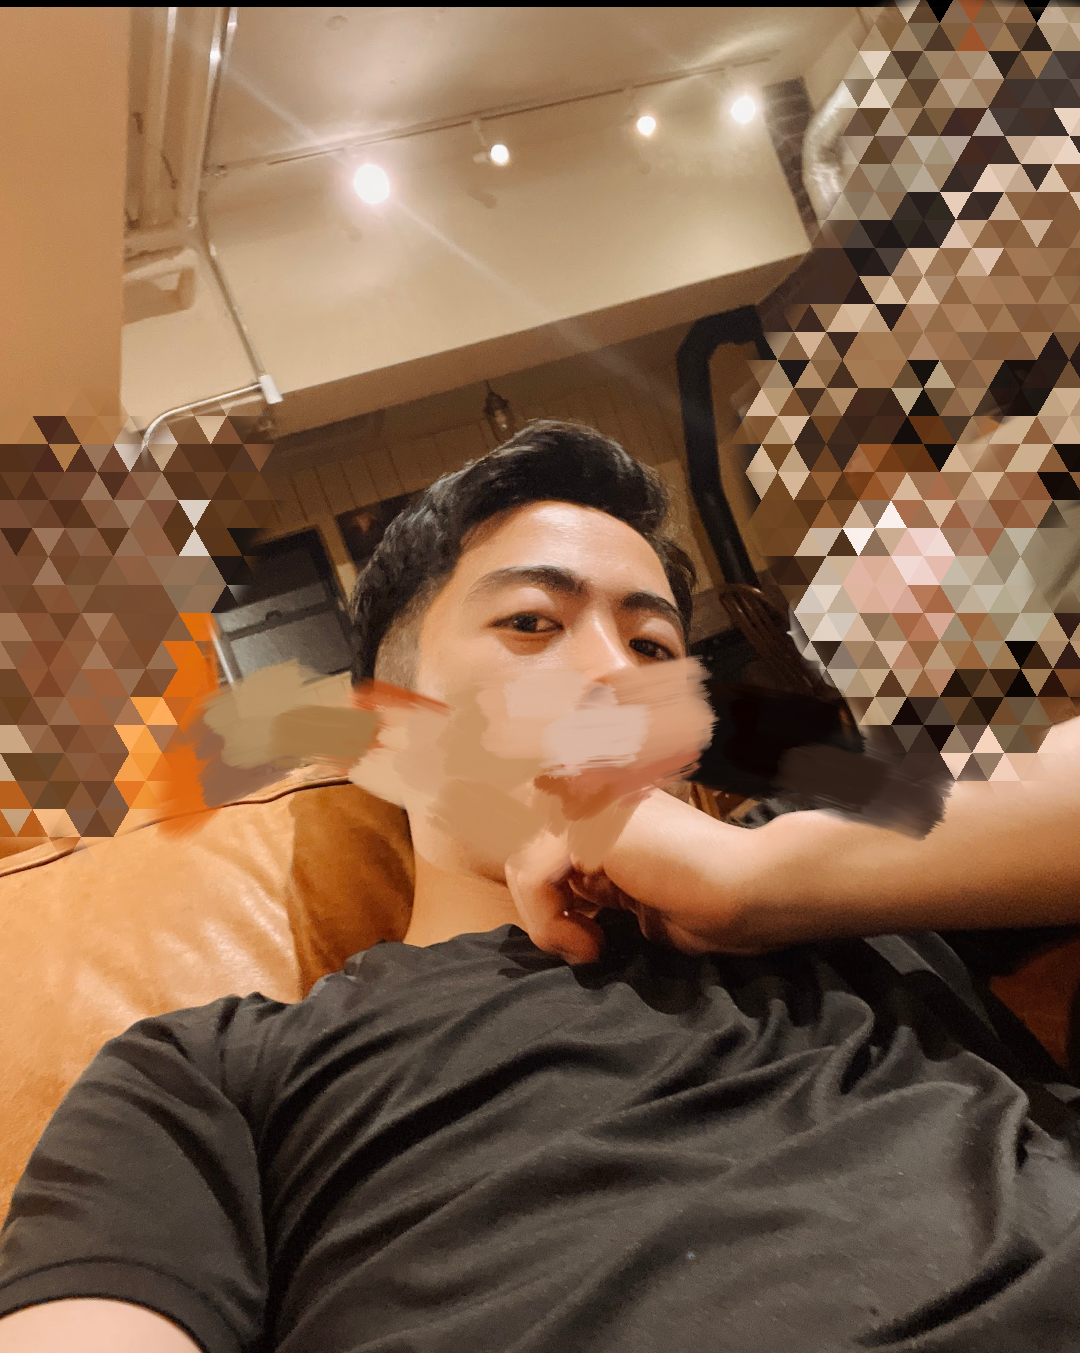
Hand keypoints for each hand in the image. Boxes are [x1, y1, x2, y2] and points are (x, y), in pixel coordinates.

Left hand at [504, 786, 758, 964]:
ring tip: (588, 948)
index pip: (526, 826)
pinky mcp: (587, 823)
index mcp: (605, 806)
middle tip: (579, 944)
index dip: (533, 883)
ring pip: (518, 861)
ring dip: (544, 920)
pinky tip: (592, 944)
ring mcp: (589, 802)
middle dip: (534, 902)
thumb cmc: (711, 905)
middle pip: (511, 840)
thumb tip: (547, 901)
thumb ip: (591, 886)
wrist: (752, 893)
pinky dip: (549, 922)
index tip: (571, 936)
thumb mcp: (633, 898)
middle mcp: (592, 793)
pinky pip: (531, 875)